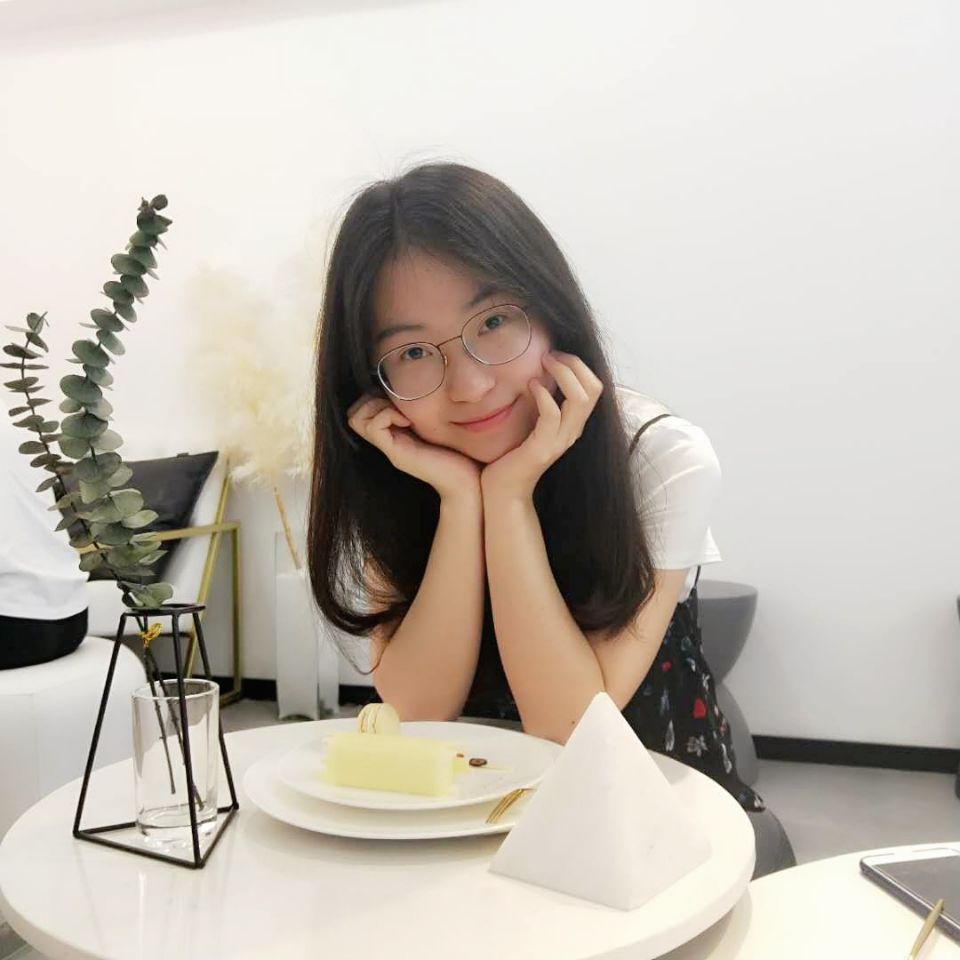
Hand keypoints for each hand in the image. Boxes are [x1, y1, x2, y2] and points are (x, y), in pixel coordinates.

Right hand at [347, 394, 479, 499]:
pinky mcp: (396, 455)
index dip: (375, 397)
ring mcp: (390, 449)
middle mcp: (388, 442)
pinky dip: (388, 415)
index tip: (401, 399)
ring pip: (357, 418)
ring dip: (379, 406)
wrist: (467, 484)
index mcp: (396, 435)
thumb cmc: (460, 455)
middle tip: (399, 405)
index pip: (363, 409)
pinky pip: (374, 427)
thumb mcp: (439, 427)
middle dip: (372, 399)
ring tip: (404, 414)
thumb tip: (422, 390)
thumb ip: (426, 413)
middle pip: (354, 413)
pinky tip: (409, 421)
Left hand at [480, 352, 602, 500]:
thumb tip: (537, 374)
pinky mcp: (542, 448)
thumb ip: (540, 404)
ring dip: (562, 373)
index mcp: (572, 424)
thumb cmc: (512, 455)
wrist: (503, 492)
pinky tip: (531, 385)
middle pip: (593, 389)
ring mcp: (560, 441)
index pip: (594, 387)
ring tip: (543, 363)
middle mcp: (572, 432)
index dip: (579, 365)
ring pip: (580, 399)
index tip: (555, 355)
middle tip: (550, 355)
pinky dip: (544, 395)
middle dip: (574, 364)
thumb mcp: (531, 424)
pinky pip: (552, 415)